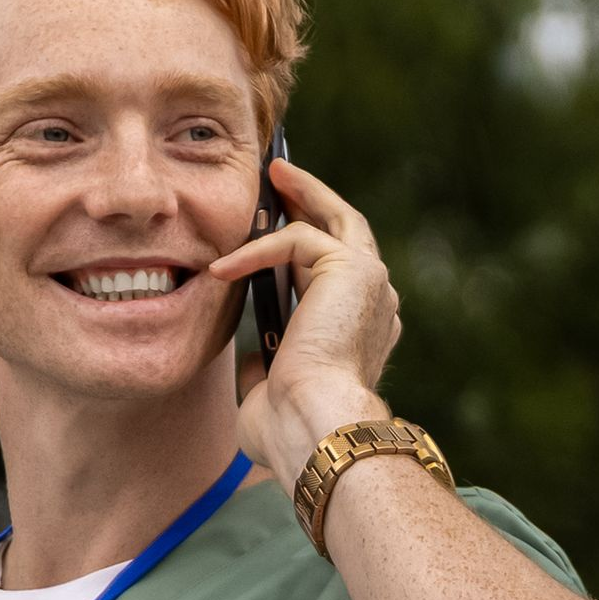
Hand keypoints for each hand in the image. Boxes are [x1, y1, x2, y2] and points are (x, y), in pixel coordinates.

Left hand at [209, 157, 400, 489]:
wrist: (313, 425)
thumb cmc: (290, 425)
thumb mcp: (274, 390)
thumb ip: (269, 364)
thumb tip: (252, 354)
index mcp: (362, 330)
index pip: (339, 274)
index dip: (310, 246)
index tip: (280, 227)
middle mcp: (377, 302)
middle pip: (348, 232)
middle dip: (315, 200)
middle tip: (283, 176)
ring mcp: (372, 283)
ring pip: (336, 221)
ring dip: (302, 194)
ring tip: (272, 174)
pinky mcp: (354, 270)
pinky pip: (298, 239)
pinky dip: (257, 249)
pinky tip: (223, 266)